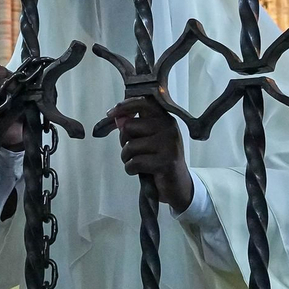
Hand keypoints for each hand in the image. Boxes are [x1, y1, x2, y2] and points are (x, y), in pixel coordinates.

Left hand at [111, 96, 193, 212]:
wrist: (178, 185)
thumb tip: (118, 119)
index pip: (143, 103)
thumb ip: (135, 127)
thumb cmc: (160, 160)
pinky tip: (140, 171)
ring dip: (127, 158)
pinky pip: (135, 162)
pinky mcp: (165, 162)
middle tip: (132, 151)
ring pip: (130, 146)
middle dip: (124, 141)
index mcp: (165, 119)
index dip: (124, 106)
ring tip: (137, 163)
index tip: (110, 113)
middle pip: (130, 126)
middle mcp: (169, 128)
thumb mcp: (149, 140)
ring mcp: (169, 145)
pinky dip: (131, 169)